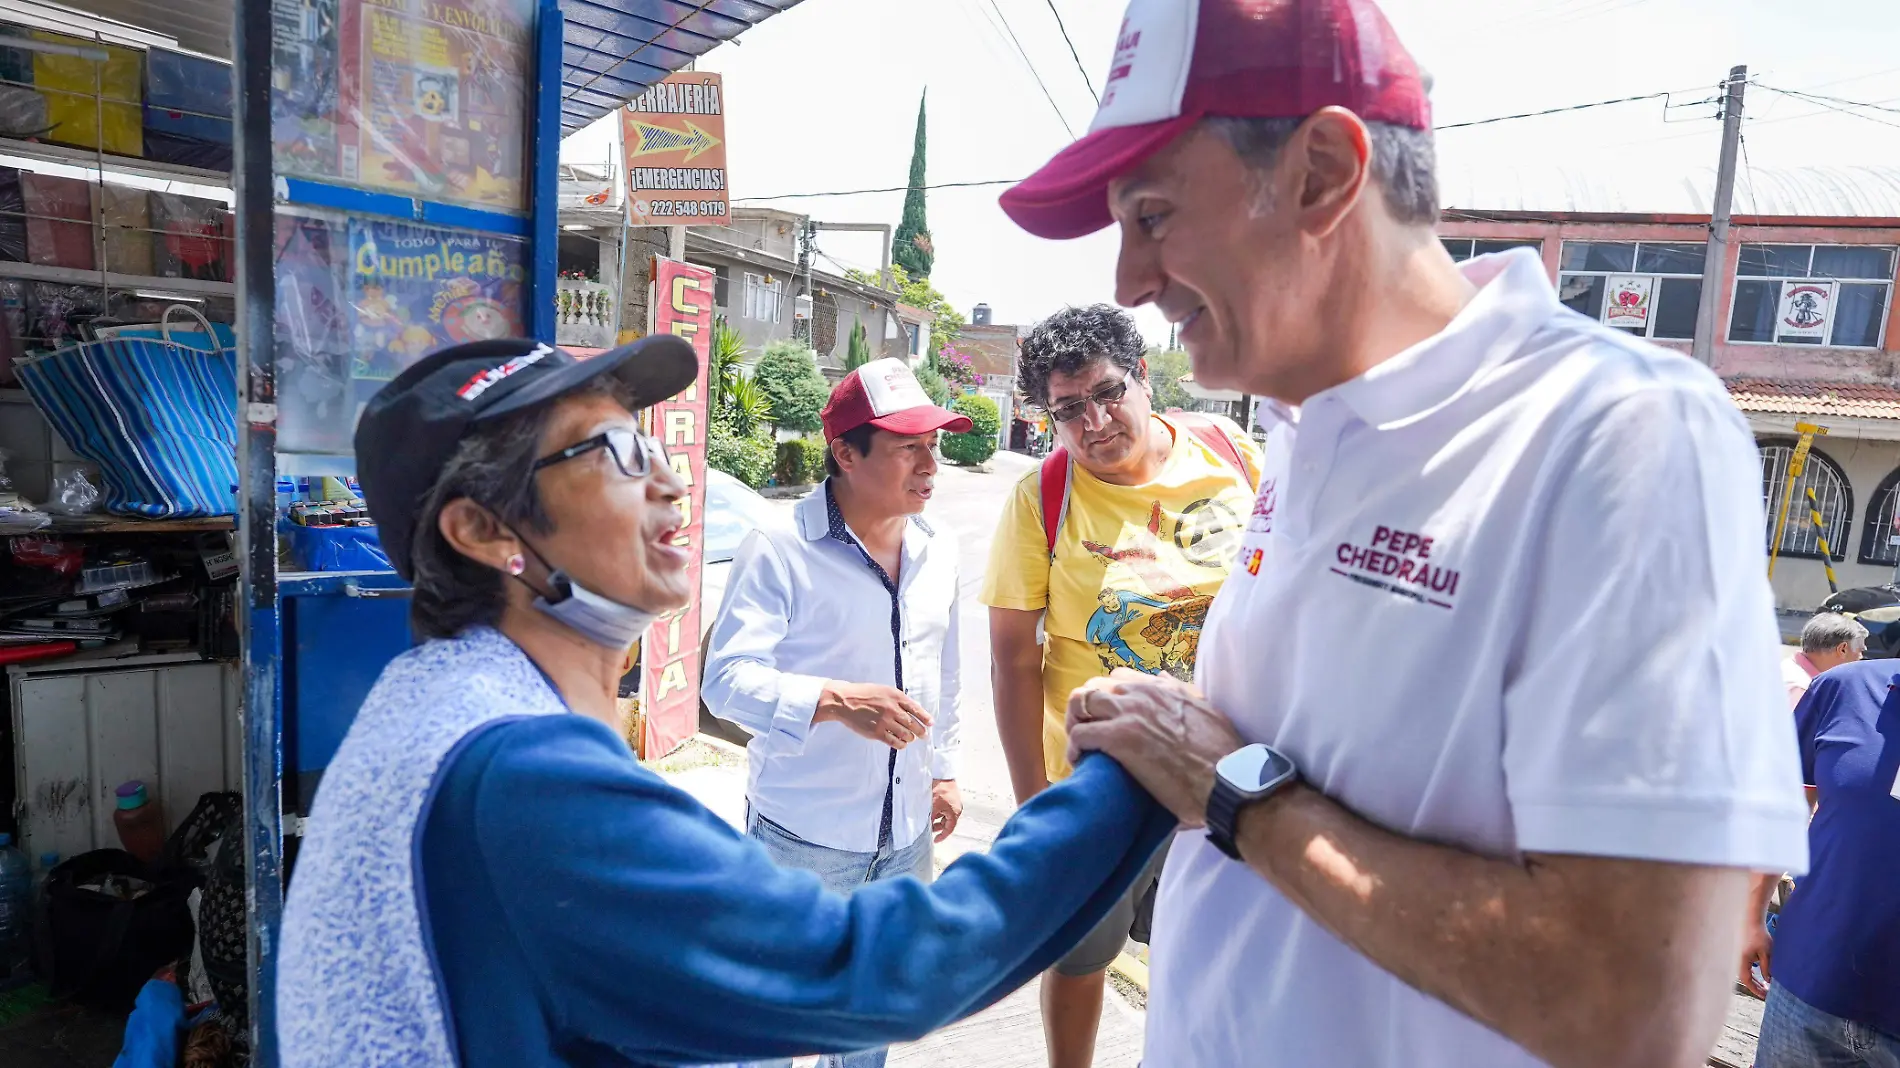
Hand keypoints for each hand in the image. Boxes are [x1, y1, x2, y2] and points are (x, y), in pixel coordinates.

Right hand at [816, 681, 931, 748]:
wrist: (845, 701)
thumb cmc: (864, 694)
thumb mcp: (884, 690)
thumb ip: (897, 700)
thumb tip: (912, 711)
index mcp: (896, 696)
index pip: (916, 709)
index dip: (925, 717)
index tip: (931, 723)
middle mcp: (892, 709)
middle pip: (913, 724)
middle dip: (921, 731)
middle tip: (923, 735)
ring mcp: (885, 721)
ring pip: (906, 735)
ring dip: (910, 738)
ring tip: (910, 738)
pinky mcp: (877, 733)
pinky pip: (894, 742)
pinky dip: (901, 744)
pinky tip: (901, 744)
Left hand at [931, 779, 962, 841]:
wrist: (942, 774)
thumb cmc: (940, 789)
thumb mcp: (933, 807)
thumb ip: (930, 819)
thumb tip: (926, 828)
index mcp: (955, 812)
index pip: (949, 829)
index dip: (942, 836)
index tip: (935, 840)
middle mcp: (956, 808)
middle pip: (947, 822)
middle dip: (938, 827)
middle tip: (929, 830)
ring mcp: (954, 802)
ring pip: (945, 815)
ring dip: (937, 819)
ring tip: (928, 819)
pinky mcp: (950, 797)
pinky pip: (944, 808)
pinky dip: (938, 812)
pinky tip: (930, 811)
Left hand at [1065, 668, 1243, 826]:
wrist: (1226, 780)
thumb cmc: (1221, 754)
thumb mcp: (1205, 710)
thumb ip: (1181, 693)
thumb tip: (1163, 679)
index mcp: (1162, 688)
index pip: (1118, 678)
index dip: (1107, 698)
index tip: (1106, 718)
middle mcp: (1142, 693)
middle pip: (1093, 686)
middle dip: (1084, 708)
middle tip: (1086, 732)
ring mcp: (1129, 713)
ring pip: (1081, 702)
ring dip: (1075, 723)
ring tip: (1080, 746)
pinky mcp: (1119, 738)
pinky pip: (1080, 734)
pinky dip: (1075, 747)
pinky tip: (1080, 761)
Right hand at [1738, 918, 1772, 998]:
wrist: (1751, 921)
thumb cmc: (1759, 936)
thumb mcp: (1766, 953)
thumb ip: (1766, 968)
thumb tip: (1768, 981)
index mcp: (1743, 960)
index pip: (1747, 980)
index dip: (1756, 989)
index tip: (1765, 996)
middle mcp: (1738, 960)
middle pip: (1745, 978)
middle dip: (1756, 987)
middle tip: (1767, 994)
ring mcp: (1738, 957)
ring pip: (1745, 973)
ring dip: (1754, 981)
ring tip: (1765, 987)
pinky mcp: (1741, 954)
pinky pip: (1746, 968)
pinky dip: (1753, 974)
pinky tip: (1761, 976)